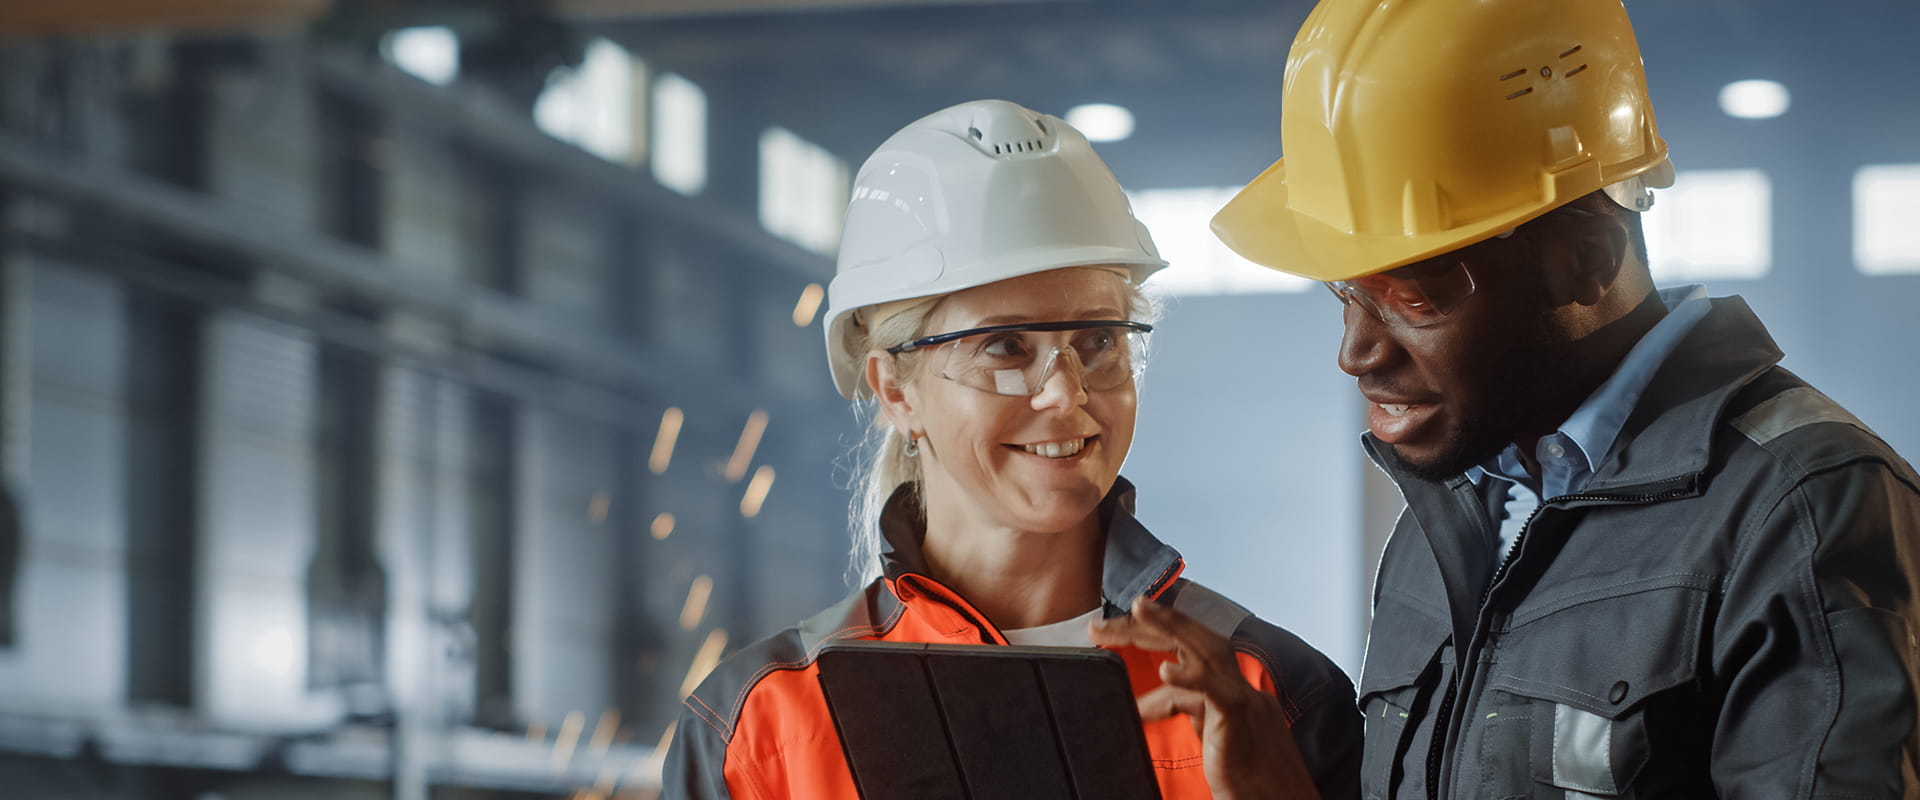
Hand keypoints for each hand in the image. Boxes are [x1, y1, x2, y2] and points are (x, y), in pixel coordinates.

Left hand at [1089, 597, 1321, 799]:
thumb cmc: (1256, 788)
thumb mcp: (1219, 742)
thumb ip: (1196, 716)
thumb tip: (1159, 701)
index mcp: (1239, 696)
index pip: (1198, 652)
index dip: (1163, 634)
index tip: (1123, 628)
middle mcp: (1245, 693)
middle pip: (1201, 642)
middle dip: (1158, 622)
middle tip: (1115, 616)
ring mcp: (1248, 706)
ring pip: (1211, 652)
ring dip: (1172, 626)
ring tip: (1138, 612)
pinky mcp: (1243, 726)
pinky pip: (1218, 693)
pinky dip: (1192, 677)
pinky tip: (1166, 671)